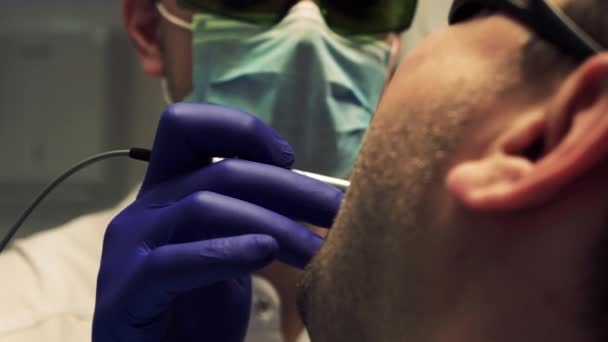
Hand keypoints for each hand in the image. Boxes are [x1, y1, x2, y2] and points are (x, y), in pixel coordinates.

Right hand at [92, 103, 342, 341]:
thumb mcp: (231, 251)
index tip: (290, 158)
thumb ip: (251, 218)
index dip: (240, 130)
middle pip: (216, 170)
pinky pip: (173, 261)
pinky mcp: (127, 291)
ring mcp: (130, 248)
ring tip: (315, 251)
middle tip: (334, 211)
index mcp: (167, 191)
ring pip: (203, 207)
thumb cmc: (199, 309)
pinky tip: (264, 255)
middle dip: (286, 187)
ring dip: (272, 224)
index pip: (188, 127)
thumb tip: (312, 190)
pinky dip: (224, 253)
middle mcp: (145, 208)